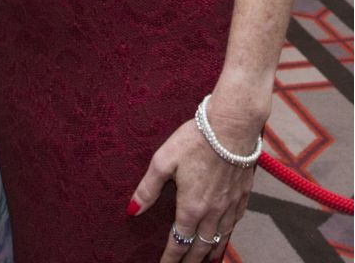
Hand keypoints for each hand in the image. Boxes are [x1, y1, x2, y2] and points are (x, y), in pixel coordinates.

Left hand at [128, 117, 254, 260]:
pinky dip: (227, 237)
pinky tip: (223, 236)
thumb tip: (132, 210)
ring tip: (203, 262)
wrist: (232, 127)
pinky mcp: (243, 196)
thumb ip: (148, 188)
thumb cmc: (195, 139)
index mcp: (191, 207)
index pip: (178, 242)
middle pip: (200, 247)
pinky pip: (234, 225)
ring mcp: (230, 206)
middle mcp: (213, 213)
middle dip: (190, 261)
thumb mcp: (164, 160)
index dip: (170, 258)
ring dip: (210, 254)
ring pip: (220, 239)